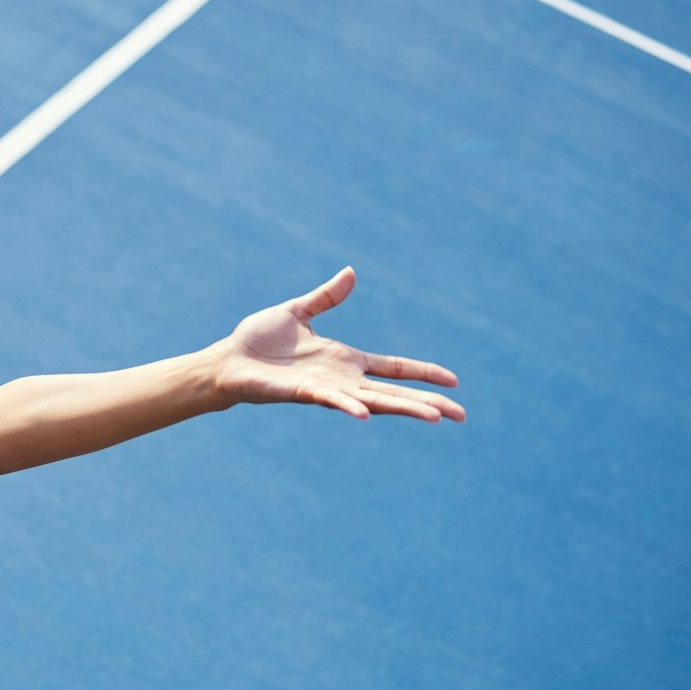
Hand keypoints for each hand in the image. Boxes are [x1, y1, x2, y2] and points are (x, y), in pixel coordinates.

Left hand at [213, 268, 463, 421]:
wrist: (227, 360)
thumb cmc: (258, 341)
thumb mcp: (298, 312)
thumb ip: (326, 297)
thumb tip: (351, 272)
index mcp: (345, 360)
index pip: (394, 368)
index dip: (423, 373)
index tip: (454, 380)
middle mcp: (342, 379)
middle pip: (394, 393)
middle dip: (428, 402)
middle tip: (462, 414)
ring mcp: (326, 389)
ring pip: (373, 401)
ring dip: (404, 409)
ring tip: (436, 417)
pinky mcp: (304, 393)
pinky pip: (332, 400)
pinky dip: (348, 405)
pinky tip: (365, 413)